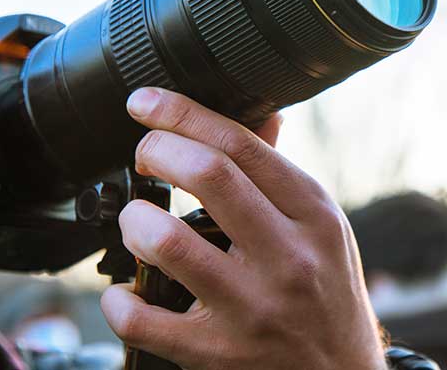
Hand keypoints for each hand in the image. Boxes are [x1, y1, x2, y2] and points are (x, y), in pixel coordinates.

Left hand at [101, 88, 386, 369]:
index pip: (242, 144)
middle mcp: (288, 256)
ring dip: (134, 222)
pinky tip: (127, 292)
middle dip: (156, 151)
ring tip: (137, 223)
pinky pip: (142, 319)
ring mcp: (253, 307)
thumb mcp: (322, 227)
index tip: (145, 102)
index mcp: (313, 214)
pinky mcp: (219, 354)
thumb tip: (263, 116)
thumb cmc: (328, 294)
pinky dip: (118, 301)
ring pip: (166, 242)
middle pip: (207, 175)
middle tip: (144, 156)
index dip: (182, 113)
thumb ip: (283, 174)